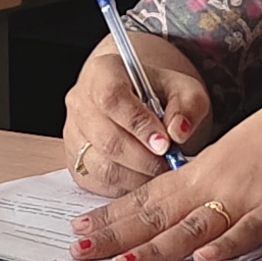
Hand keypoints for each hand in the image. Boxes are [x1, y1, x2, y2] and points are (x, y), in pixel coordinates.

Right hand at [62, 29, 212, 195]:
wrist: (139, 101)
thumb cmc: (159, 93)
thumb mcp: (183, 89)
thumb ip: (188, 105)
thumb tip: (178, 131)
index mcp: (103, 72)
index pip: (112, 98)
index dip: (138, 124)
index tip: (165, 143)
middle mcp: (80, 101)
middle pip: (106, 138)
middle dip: (144, 159)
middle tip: (170, 165)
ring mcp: (73, 133)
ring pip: (101, 166)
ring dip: (137, 177)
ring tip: (160, 173)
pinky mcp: (75, 160)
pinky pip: (98, 182)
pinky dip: (125, 187)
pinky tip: (144, 178)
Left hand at [71, 69, 261, 260]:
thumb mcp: (235, 161)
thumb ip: (210, 190)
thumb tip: (186, 223)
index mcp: (202, 173)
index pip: (146, 198)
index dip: (111, 216)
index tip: (78, 229)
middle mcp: (215, 184)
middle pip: (157, 214)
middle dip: (116, 236)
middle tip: (79, 251)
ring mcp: (246, 195)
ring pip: (194, 226)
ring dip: (158, 247)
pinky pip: (252, 229)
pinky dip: (229, 244)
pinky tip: (207, 258)